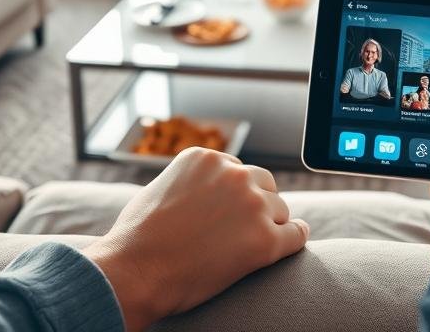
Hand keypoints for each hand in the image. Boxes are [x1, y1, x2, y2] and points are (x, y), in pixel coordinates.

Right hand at [82, 148, 308, 331]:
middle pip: (264, 184)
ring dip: (270, 224)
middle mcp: (233, 174)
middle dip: (257, 204)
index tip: (229, 212)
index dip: (235, 194)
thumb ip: (190, 181)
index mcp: (207, 158)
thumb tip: (203, 188)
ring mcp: (251, 206)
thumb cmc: (137, 238)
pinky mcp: (265, 240)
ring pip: (280, 210)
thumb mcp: (160, 188)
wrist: (133, 272)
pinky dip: (295, 238)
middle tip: (242, 229)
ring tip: (248, 246)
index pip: (238, 170)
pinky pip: (296, 235)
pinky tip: (294, 240)